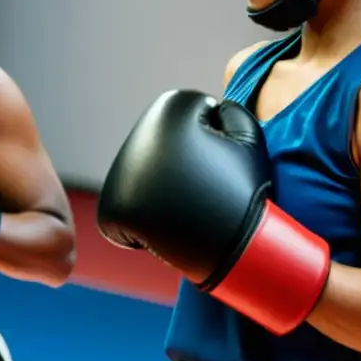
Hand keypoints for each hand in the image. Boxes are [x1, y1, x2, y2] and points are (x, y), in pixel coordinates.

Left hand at [97, 89, 330, 334]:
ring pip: (140, 171)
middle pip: (159, 140)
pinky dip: (141, 216)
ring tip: (186, 204)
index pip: (190, 110)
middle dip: (178, 159)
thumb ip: (228, 109)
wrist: (239, 252)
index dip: (214, 134)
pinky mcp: (111, 208)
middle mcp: (136, 134)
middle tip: (203, 185)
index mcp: (169, 109)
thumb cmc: (246, 191)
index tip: (221, 160)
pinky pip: (124, 206)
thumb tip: (204, 109)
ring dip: (158, 184)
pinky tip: (168, 223)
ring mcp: (118, 172)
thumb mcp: (250, 138)